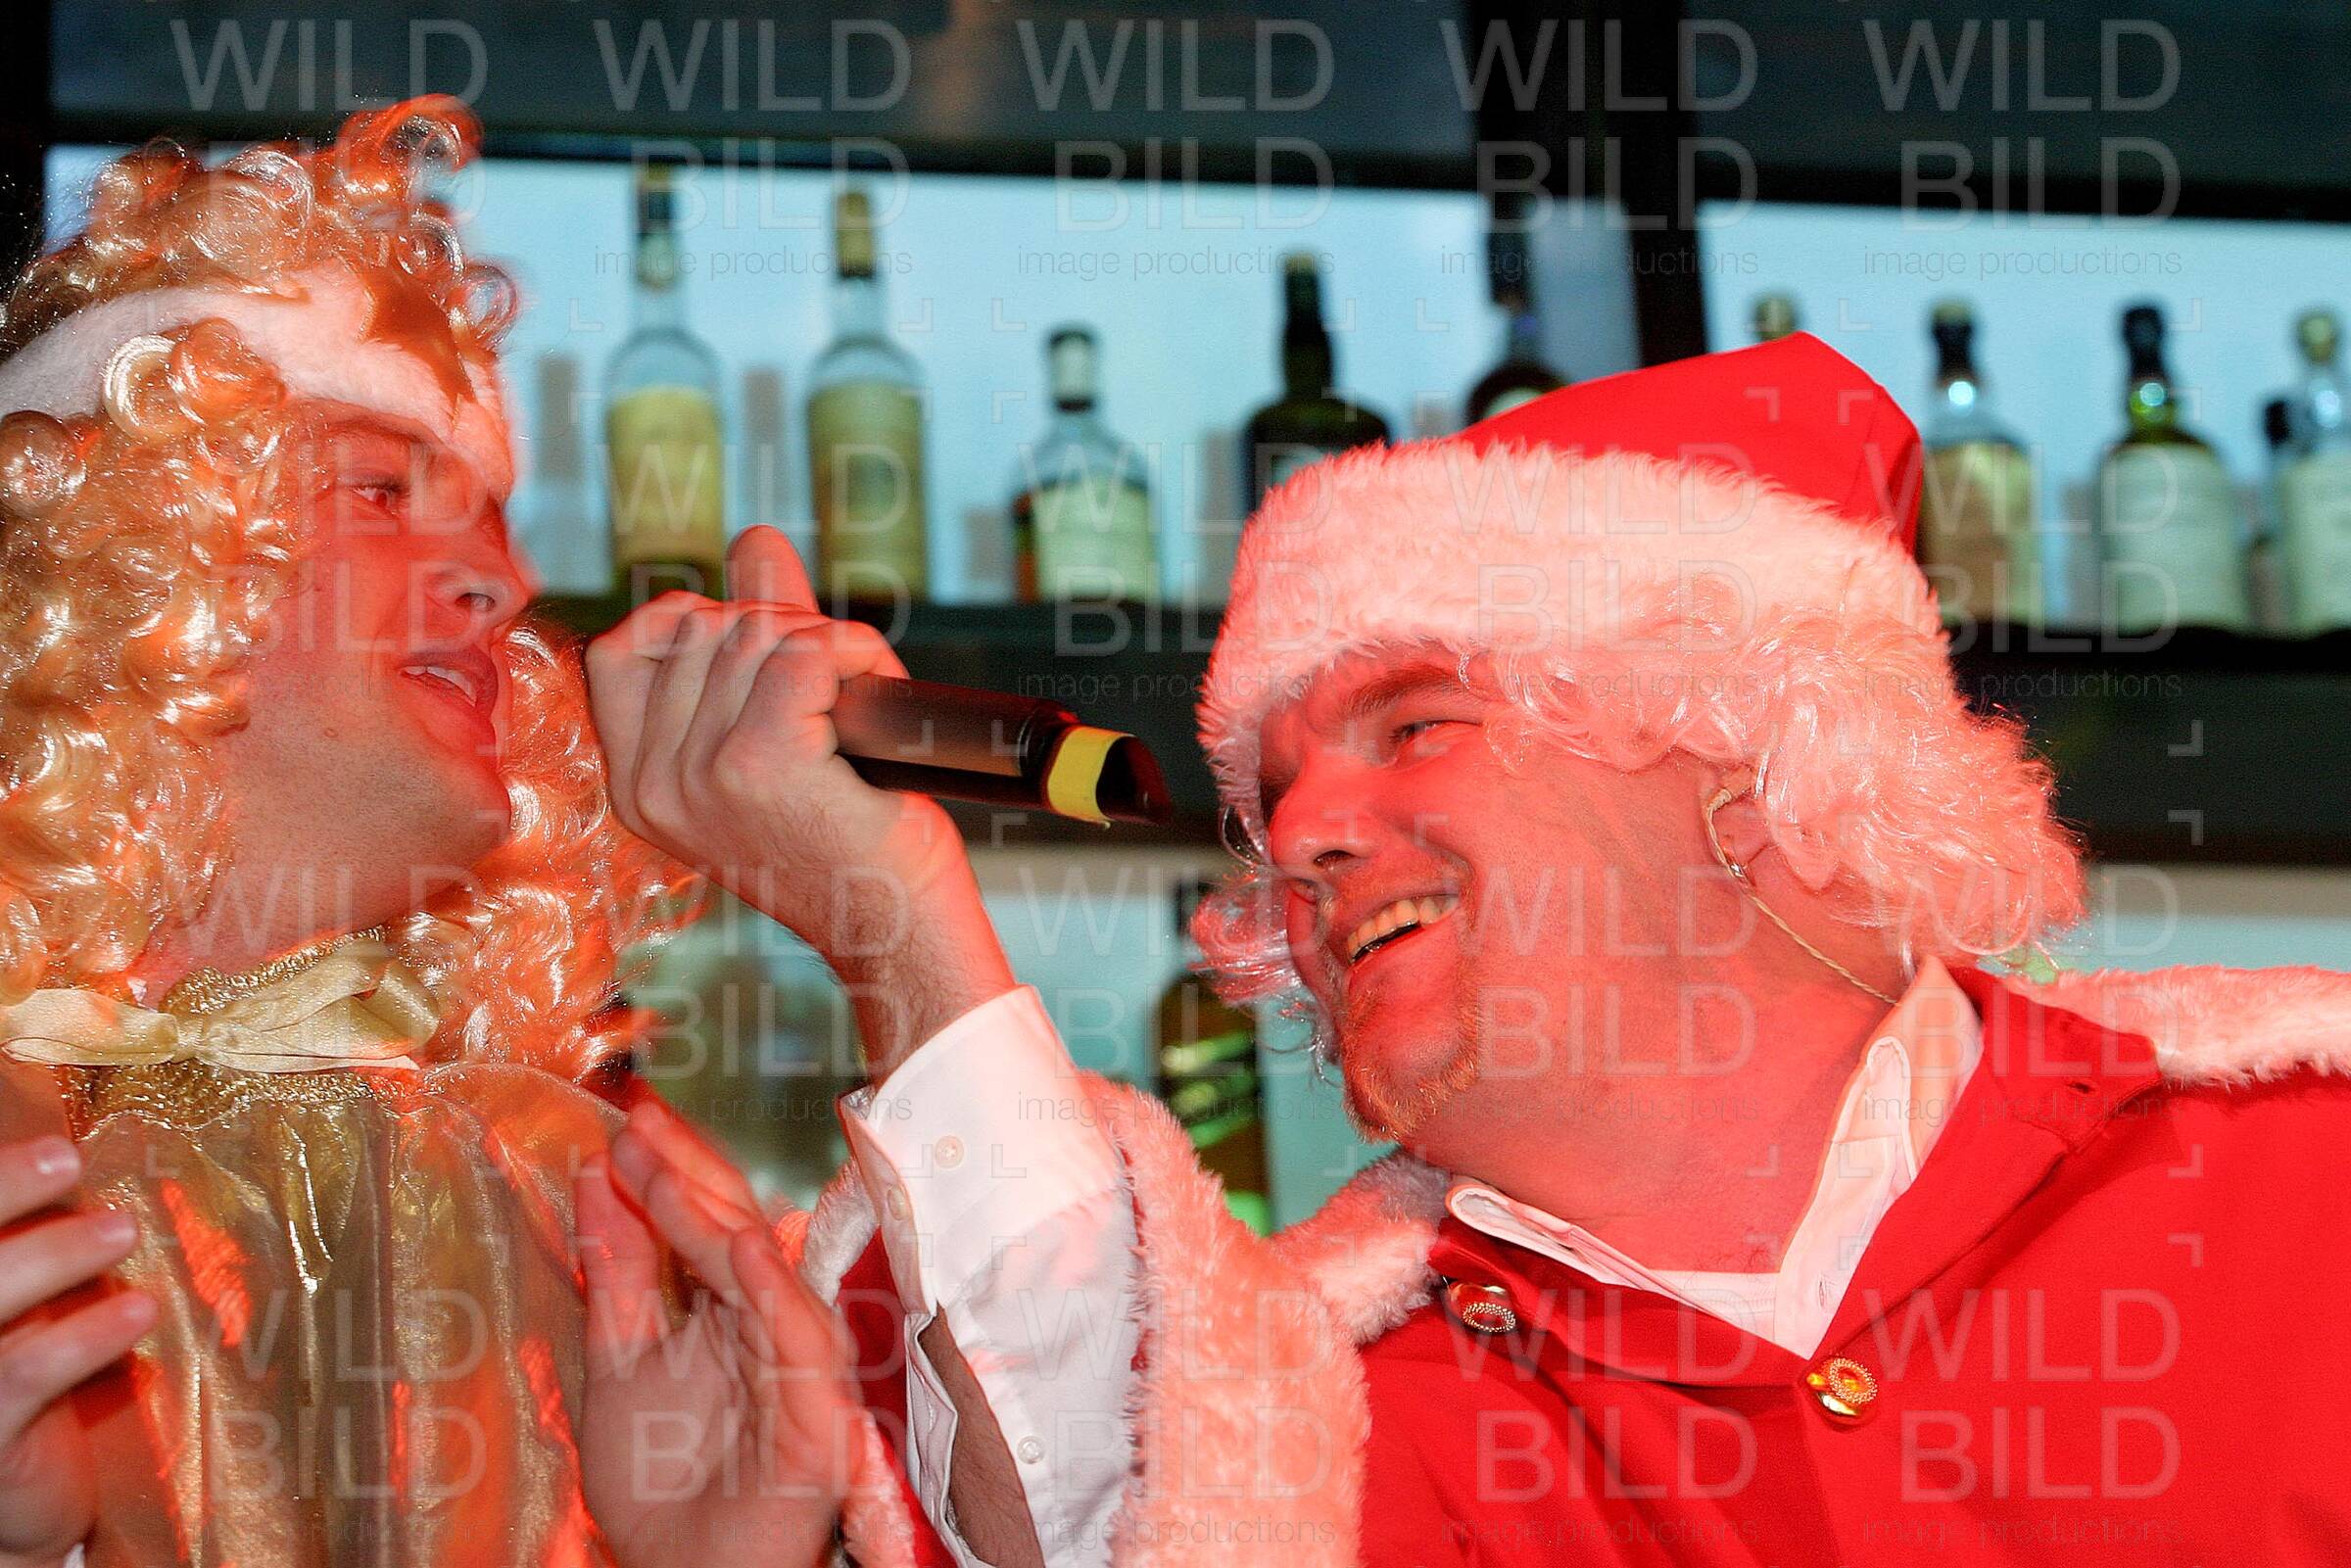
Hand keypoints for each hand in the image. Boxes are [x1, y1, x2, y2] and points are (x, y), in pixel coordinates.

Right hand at [0, 1135, 154, 1567]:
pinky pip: (24, 1379)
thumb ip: (30, 1241)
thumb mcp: (22, 1302)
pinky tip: (138, 1311)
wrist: (19, 1505)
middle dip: (1, 1192)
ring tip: (122, 1230)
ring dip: (52, 1258)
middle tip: (67, 1157)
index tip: (43, 1138)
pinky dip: (83, 1339)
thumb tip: (76, 1152)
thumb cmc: (20, 1380)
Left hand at [577, 1100, 856, 1567]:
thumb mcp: (618, 1361)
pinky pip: (801, 1342)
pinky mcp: (817, 1414)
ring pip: (763, 1275)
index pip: (706, 1221)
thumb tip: (596, 1179)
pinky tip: (744, 1248)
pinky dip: (774, 1292)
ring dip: (713, 1221)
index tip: (625, 1121)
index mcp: (728, 1311)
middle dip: (687, 1174)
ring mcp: (794, 1366)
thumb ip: (616, 1275)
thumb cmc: (659, 1486)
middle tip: (641, 1123)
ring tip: (665, 1172)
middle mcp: (767, 1327)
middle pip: (737, 1231)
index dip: (669, 1170)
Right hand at [586, 526, 964, 950]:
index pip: (618, 650)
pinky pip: (806, 650)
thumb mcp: (779, 732)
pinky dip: (855, 653)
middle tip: (838, 691)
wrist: (897, 928)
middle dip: (784, 631)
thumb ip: (755, 634)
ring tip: (860, 709)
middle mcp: (653, 784)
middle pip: (702, 627)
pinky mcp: (760, 763)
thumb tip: (754, 539)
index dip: (695, 624)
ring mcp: (700, 775)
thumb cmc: (846, 836)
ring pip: (757, 633)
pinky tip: (873, 695)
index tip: (765, 655)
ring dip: (831, 647)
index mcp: (637, 785)